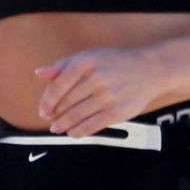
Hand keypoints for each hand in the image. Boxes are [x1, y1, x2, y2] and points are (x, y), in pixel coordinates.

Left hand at [35, 45, 161, 137]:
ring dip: (64, 125)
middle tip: (51, 120)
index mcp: (86, 62)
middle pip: (67, 102)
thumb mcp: (89, 56)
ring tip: (58, 128)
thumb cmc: (116, 63)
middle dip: (55, 114)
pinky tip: (73, 133)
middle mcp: (97, 78)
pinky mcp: (117, 111)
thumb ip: (63, 65)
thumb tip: (40, 73)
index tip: (43, 110)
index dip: (47, 101)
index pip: (58, 85)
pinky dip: (80, 131)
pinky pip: (93, 125)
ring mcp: (108, 96)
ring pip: (77, 115)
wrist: (149, 70)